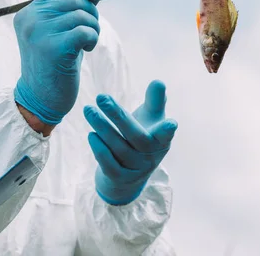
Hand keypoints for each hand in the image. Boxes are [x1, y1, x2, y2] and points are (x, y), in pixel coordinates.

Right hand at [13, 0, 114, 125]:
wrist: (41, 98)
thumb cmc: (54, 62)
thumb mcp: (63, 29)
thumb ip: (77, 3)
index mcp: (28, 12)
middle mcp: (30, 20)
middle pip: (74, 1)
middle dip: (91, 14)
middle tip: (91, 32)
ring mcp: (38, 33)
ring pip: (81, 16)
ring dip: (93, 29)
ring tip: (87, 44)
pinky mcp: (52, 48)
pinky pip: (84, 31)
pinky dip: (92, 38)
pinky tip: (86, 49)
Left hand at [84, 80, 177, 204]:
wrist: (128, 173)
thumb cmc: (141, 137)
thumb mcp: (150, 119)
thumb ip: (154, 101)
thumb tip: (158, 82)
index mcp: (161, 140)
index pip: (165, 134)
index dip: (168, 130)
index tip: (171, 123)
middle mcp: (150, 156)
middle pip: (135, 136)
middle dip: (117, 116)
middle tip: (101, 97)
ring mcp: (135, 169)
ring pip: (118, 148)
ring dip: (101, 127)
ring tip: (88, 110)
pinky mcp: (119, 177)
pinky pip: (108, 163)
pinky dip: (99, 149)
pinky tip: (91, 134)